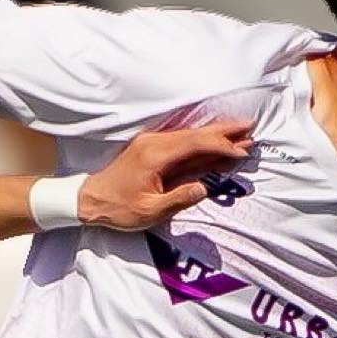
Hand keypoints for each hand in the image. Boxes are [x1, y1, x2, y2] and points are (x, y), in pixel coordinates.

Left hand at [77, 121, 253, 230]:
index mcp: (156, 156)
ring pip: (189, 135)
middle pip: (196, 133)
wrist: (86, 199)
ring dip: (214, 133)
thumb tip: (204, 187)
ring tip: (239, 132)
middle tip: (250, 126)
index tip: (241, 150)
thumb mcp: (149, 211)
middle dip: (224, 131)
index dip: (221, 146)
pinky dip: (199, 140)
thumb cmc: (117, 208)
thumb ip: (179, 199)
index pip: (196, 144)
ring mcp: (151, 143)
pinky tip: (212, 142)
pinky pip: (180, 140)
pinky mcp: (149, 148)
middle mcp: (154, 143)